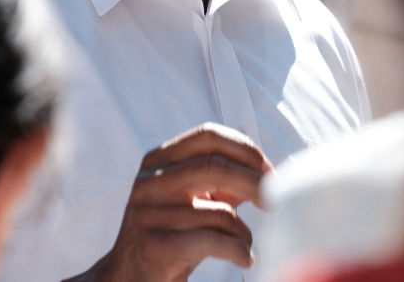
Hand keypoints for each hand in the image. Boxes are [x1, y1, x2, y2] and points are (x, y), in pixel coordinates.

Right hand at [66, 123, 273, 281]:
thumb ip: (219, 179)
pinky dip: (239, 251)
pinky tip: (244, 259)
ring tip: (244, 245)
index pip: (207, 136)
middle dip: (254, 183)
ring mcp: (148, 214)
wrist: (128, 277)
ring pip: (219, 211)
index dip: (244, 149)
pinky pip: (213, 241)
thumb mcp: (189, 199)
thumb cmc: (169, 234)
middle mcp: (149, 182)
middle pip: (215, 166)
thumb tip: (263, 168)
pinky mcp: (155, 246)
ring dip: (243, 232)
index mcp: (158, 160)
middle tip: (274, 201)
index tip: (268, 171)